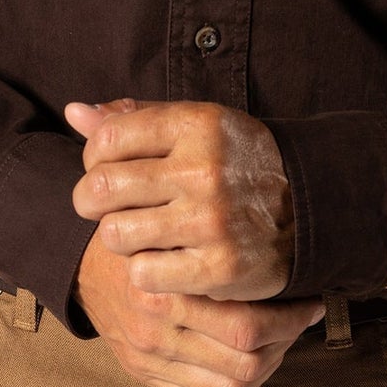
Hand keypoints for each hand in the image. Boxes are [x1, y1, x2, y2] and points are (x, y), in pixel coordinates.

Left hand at [65, 98, 295, 300]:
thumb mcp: (197, 125)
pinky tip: (163, 260)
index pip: (107, 138)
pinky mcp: (218, 267)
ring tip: (138, 233)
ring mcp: (211, 220)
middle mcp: (202, 168)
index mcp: (196, 124)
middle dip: (90, 201)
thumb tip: (75, 113)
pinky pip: (144, 274)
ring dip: (119, 238)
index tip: (107, 168)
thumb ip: (135, 118)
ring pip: (115, 235)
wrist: (311, 207)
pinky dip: (145, 271)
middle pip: (101, 187)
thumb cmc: (239, 162)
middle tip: (107, 207)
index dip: (93, 157)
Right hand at [73, 229, 323, 386]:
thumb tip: (279, 250)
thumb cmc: (141, 235)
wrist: (85, 264)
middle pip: (244, 363)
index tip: (310, 299)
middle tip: (302, 317)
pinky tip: (251, 360)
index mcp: (164, 293)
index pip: (245, 326)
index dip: (288, 318)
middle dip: (284, 343)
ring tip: (282, 338)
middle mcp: (157, 333)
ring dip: (266, 367)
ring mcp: (151, 361)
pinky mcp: (147, 377)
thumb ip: (211, 242)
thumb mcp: (169, 226)